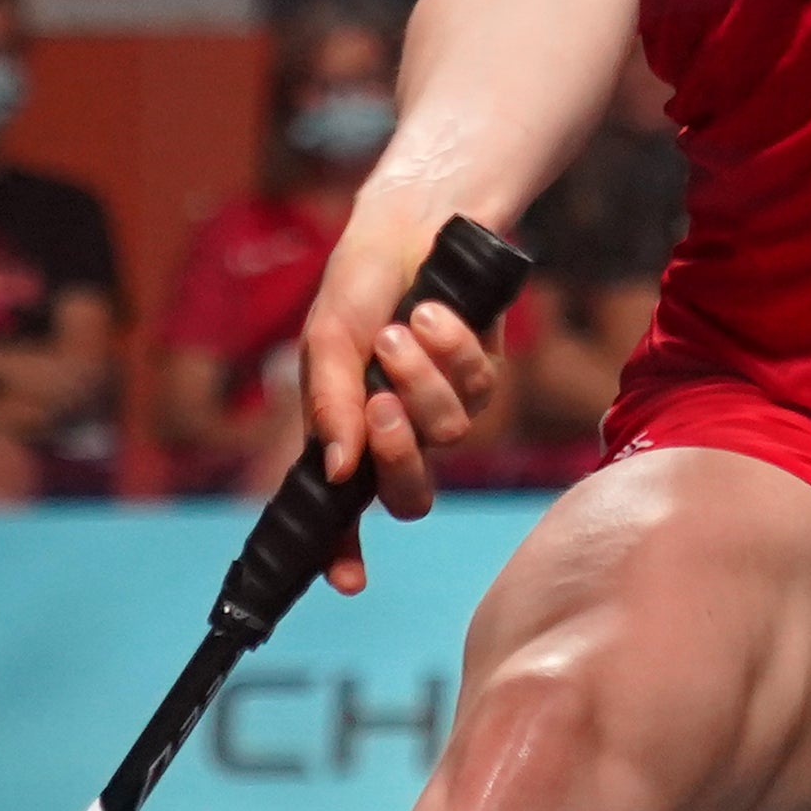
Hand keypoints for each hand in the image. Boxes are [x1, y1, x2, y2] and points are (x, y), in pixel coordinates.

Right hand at [289, 215, 503, 590]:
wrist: (409, 228)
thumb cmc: (358, 286)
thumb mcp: (327, 339)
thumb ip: (330, 404)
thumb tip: (335, 470)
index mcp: (347, 435)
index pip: (344, 513)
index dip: (343, 554)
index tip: (349, 582)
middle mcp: (395, 434)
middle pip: (410, 494)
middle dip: (398, 453)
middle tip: (380, 402)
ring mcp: (442, 411)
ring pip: (447, 435)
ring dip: (422, 378)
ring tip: (402, 325)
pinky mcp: (483, 379)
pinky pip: (478, 389)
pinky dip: (451, 347)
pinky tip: (432, 311)